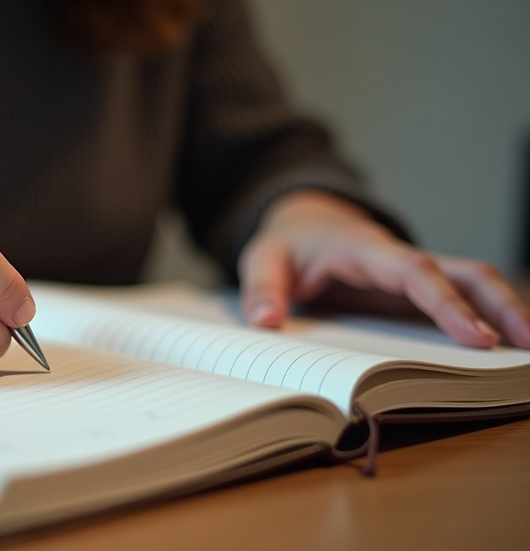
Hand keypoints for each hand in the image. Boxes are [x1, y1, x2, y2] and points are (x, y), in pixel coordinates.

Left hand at [238, 191, 529, 348]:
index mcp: (366, 251)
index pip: (416, 273)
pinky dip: (486, 319)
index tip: (477, 339)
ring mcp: (411, 277)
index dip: (448, 305)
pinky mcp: (413, 293)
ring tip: (529, 351)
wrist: (301, 226)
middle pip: (465, 273)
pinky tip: (502, 349)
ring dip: (505, 311)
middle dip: (502, 305)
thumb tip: (266, 321)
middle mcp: (399, 260)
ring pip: (472, 284)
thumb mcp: (262, 259)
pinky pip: (458, 301)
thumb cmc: (287, 245)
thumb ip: (263, 288)